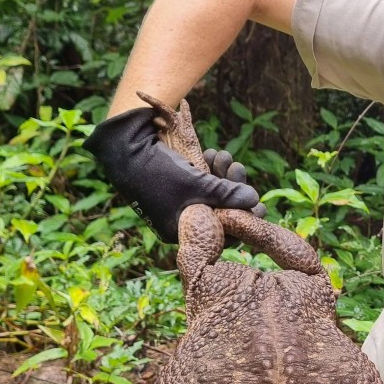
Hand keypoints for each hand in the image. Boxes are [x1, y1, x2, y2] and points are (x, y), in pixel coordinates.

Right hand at [83, 108, 260, 242]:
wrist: (123, 147)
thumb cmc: (158, 172)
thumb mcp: (197, 185)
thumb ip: (227, 194)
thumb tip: (255, 200)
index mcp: (181, 231)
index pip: (221, 235)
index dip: (242, 219)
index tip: (260, 206)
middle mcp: (180, 221)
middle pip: (219, 212)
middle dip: (233, 189)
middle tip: (239, 169)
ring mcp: (178, 203)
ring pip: (212, 195)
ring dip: (223, 175)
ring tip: (225, 156)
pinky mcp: (177, 186)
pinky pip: (201, 183)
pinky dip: (210, 170)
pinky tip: (213, 154)